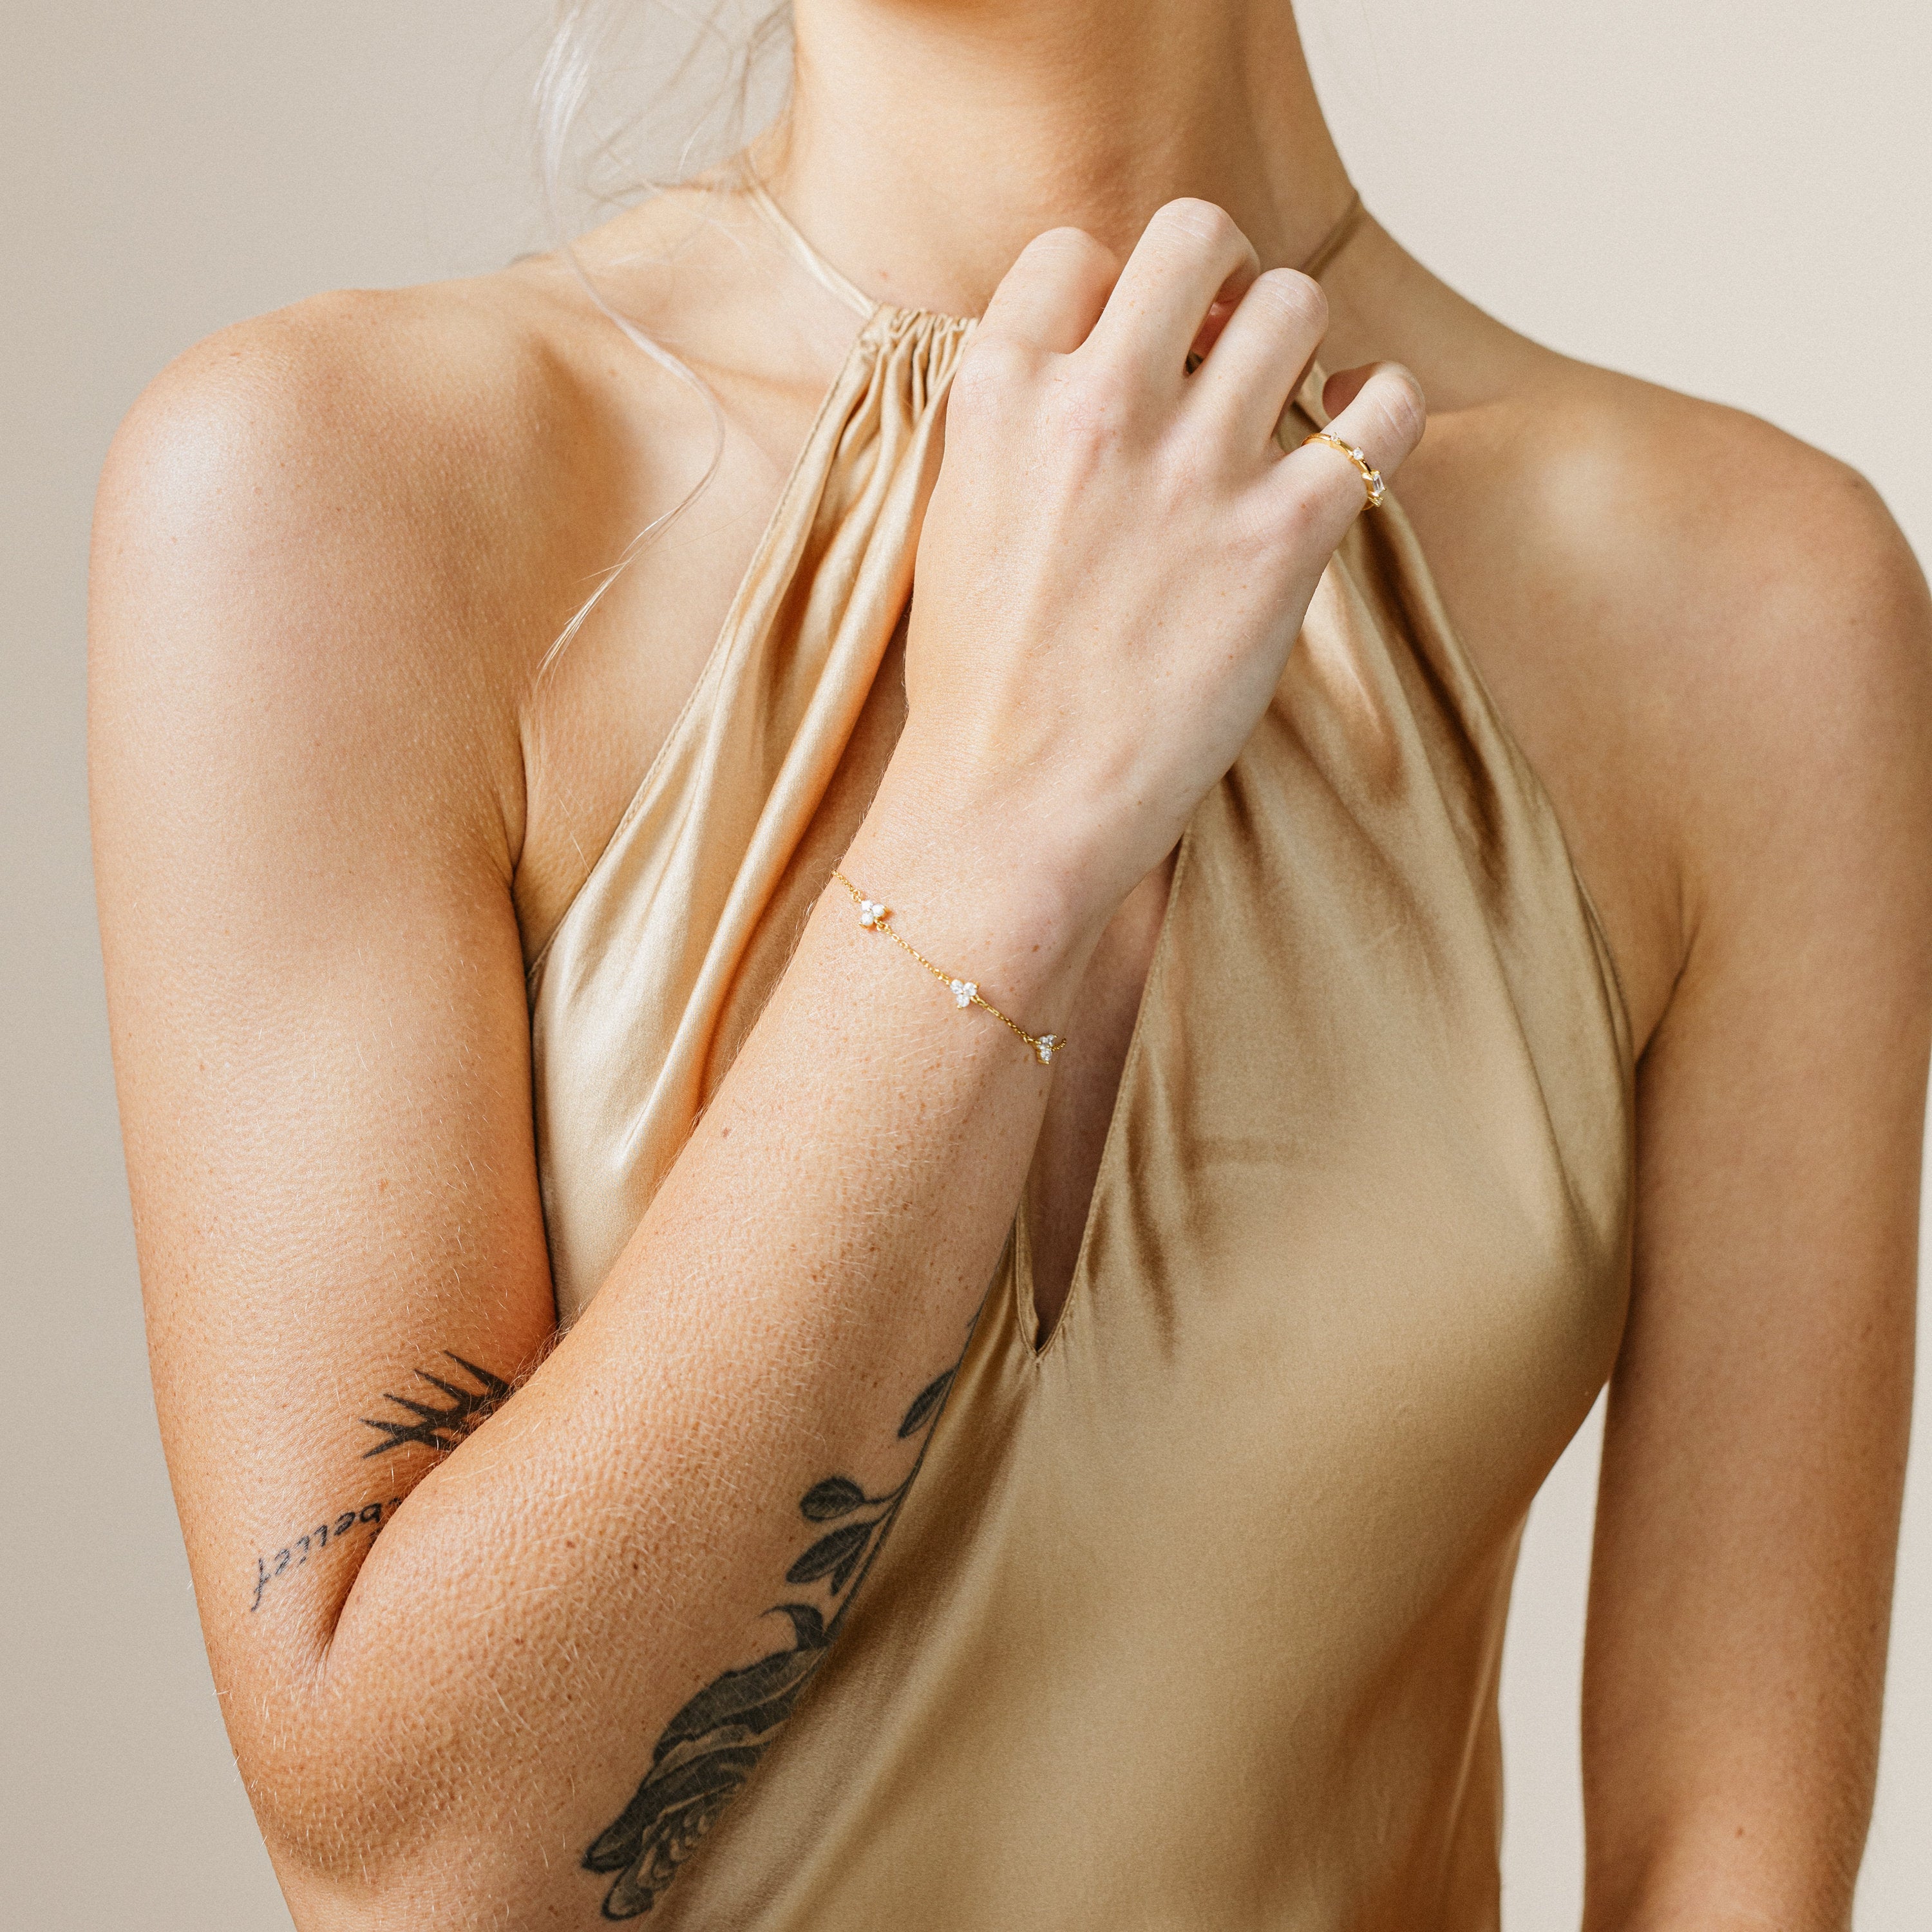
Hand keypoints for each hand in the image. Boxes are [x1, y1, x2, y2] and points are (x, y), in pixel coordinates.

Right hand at [890, 198, 1424, 932]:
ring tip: (1289, 397)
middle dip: (1223, 273)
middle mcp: (1097, 409)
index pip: (1077, 253)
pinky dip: (1385, 406)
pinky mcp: (1280, 541)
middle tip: (1226, 334)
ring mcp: (1194, 473)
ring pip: (1294, 306)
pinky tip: (1359, 433)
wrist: (1011, 810)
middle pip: (1198, 235)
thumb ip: (1014, 425)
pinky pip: (1382, 410)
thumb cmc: (978, 685)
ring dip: (1300, 339)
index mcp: (999, 396)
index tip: (1130, 345)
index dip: (1112, 289)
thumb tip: (1087, 364)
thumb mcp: (957, 519)